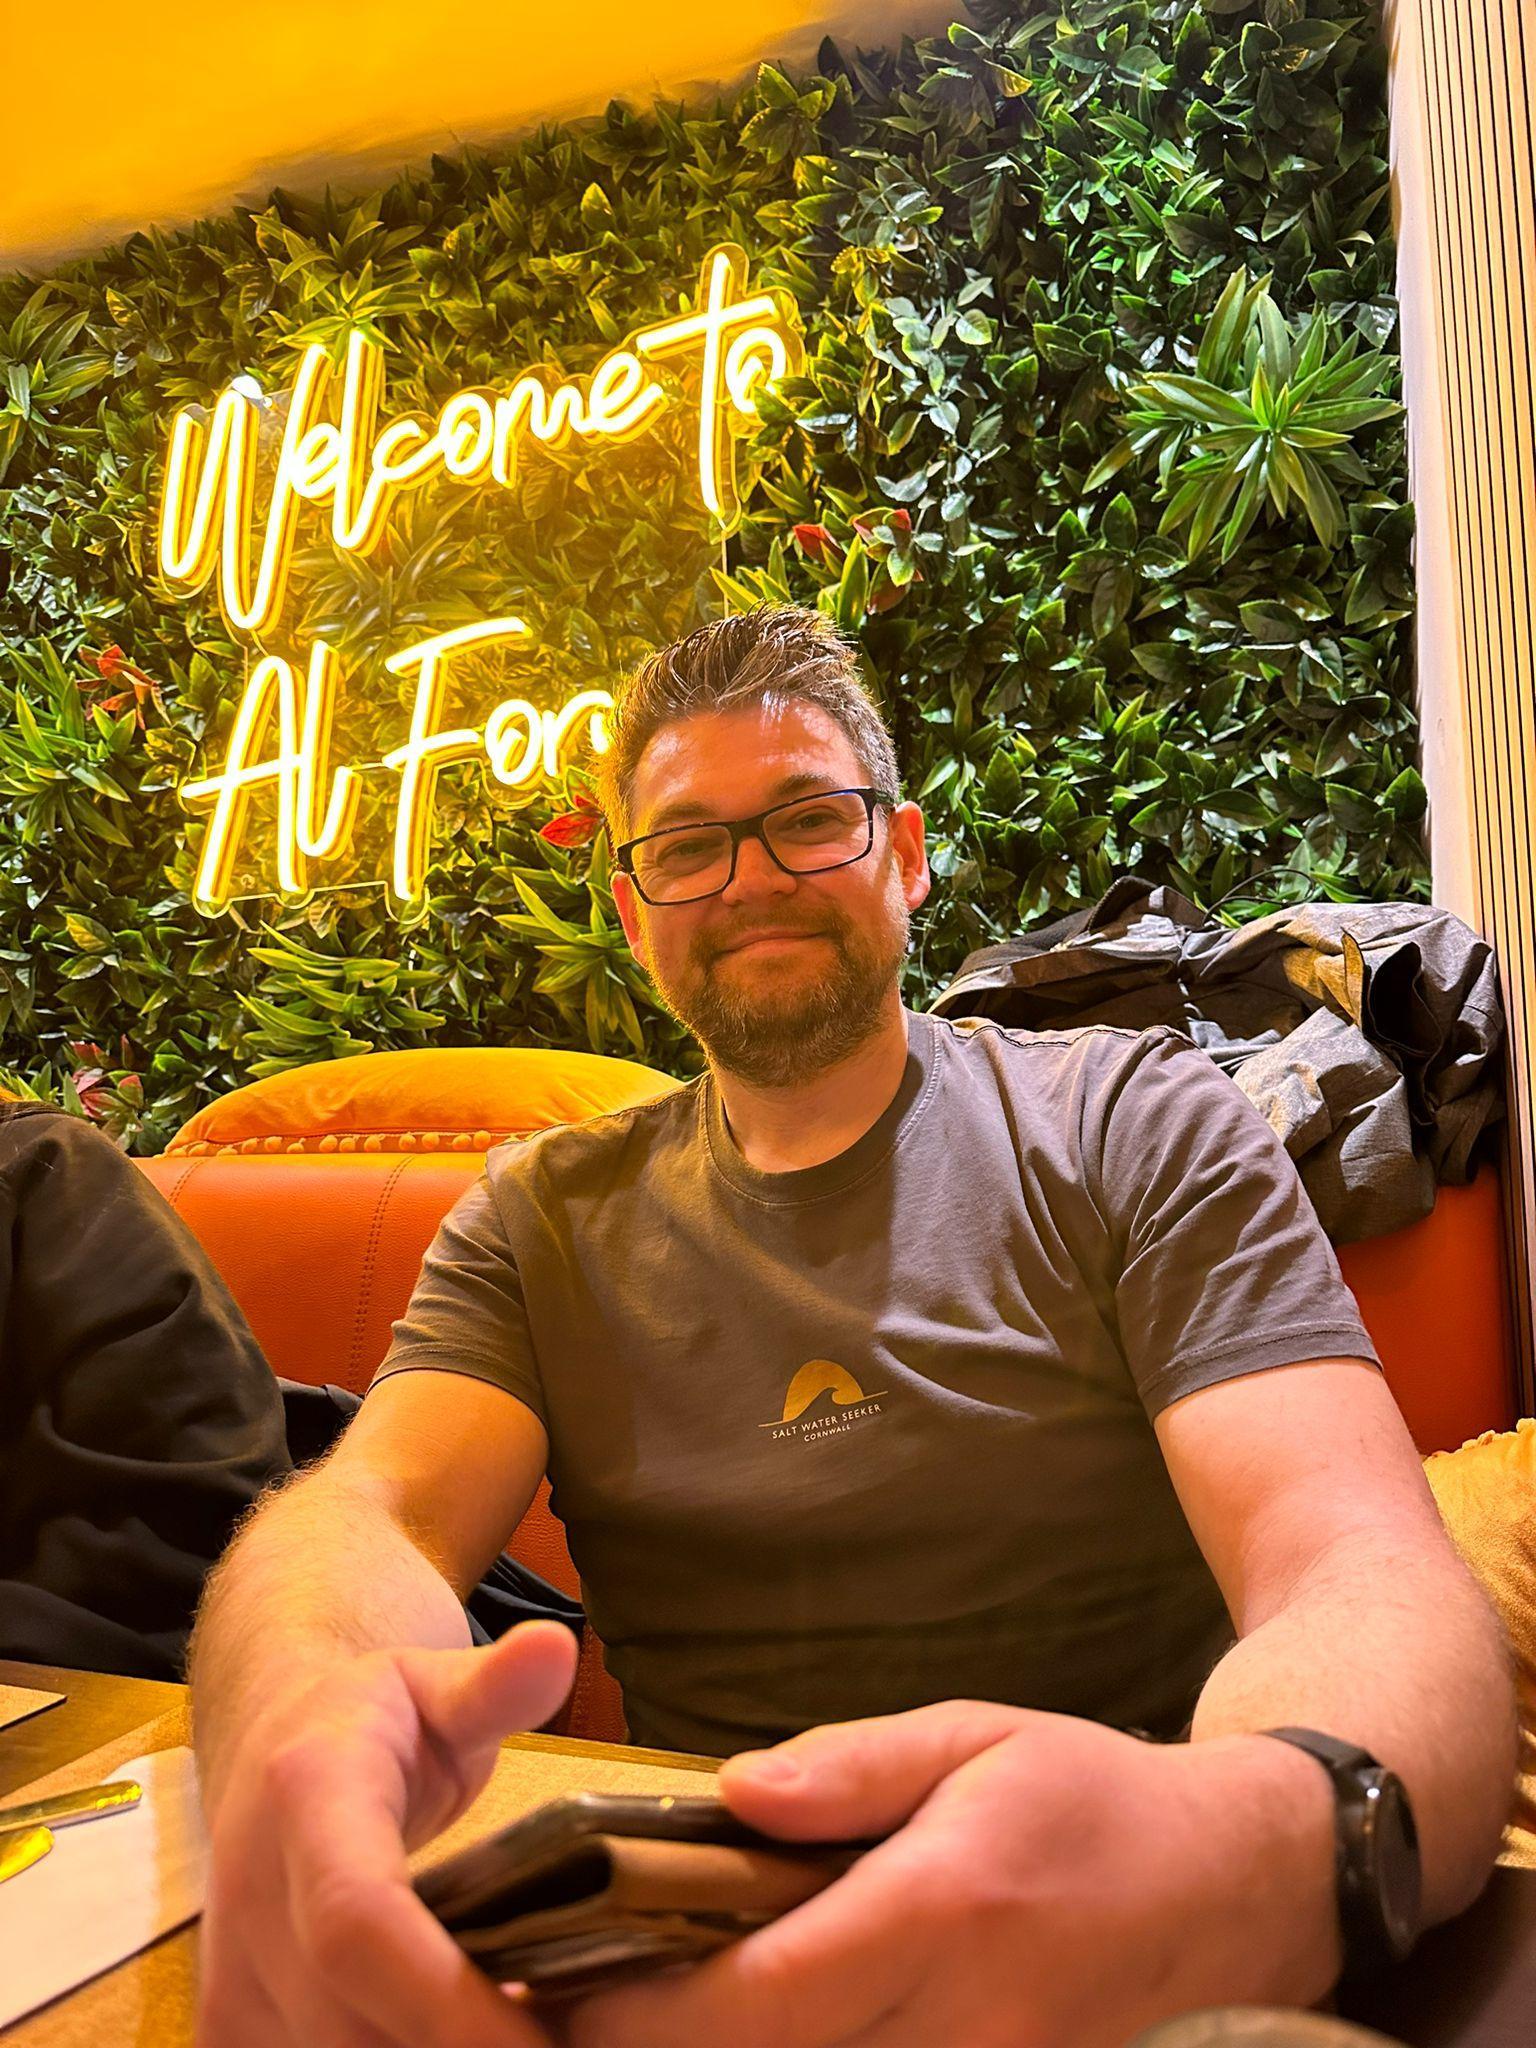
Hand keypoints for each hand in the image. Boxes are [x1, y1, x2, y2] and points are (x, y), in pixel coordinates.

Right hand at [195, 1619, 576, 2047]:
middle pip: (342, 2025)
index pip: (356, 1917)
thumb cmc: (377, 1718)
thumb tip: (556, 1648)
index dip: (441, 1998)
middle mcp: (250, 1893)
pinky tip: (461, 2047)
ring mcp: (228, 1970)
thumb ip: (496, 1684)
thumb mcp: (439, 1685)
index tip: (536, 2040)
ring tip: (528, 2042)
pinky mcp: (228, 2025)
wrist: (275, 1740)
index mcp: (309, 1795)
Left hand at [561, 1700, 1338, 2047]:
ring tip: (635, 2016)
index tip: (564, 1986)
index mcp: (946, 1909)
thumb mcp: (971, 1735)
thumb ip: (851, 1768)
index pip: (768, 1990)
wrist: (1225, 1887)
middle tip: (567, 2006)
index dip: (649, 2009)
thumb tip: (733, 1795)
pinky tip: (741, 2029)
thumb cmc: (1085, 1790)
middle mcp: (965, 2022)